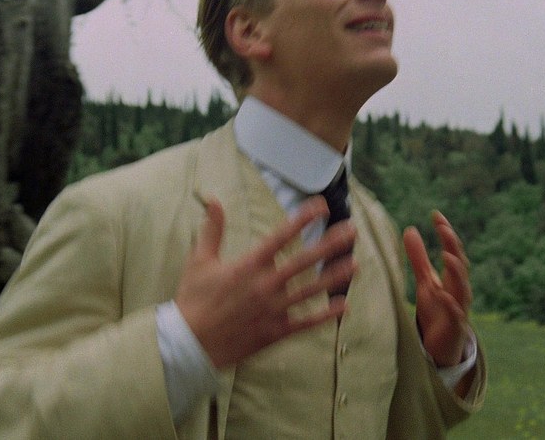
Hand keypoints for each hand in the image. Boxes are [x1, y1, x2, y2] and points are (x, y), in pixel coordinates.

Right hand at [175, 195, 356, 368]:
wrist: (189, 344)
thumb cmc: (193, 301)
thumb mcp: (199, 261)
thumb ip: (212, 230)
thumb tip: (214, 200)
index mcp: (248, 265)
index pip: (281, 235)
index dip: (303, 218)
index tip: (322, 206)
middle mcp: (265, 285)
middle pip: (304, 260)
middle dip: (330, 244)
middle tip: (351, 230)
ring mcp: (272, 309)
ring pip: (311, 290)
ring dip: (335, 276)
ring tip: (356, 264)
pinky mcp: (275, 331)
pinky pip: (306, 322)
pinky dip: (326, 315)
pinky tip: (345, 305)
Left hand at [403, 211, 471, 367]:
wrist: (442, 344)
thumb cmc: (436, 310)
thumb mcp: (425, 281)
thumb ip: (418, 258)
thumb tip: (410, 230)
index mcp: (452, 277)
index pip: (452, 250)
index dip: (446, 232)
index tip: (436, 215)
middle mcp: (459, 289)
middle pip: (460, 264)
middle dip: (454, 246)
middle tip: (444, 230)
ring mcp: (459, 307)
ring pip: (463, 287)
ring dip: (457, 271)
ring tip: (447, 256)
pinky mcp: (455, 326)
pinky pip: (456, 314)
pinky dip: (451, 304)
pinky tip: (443, 294)